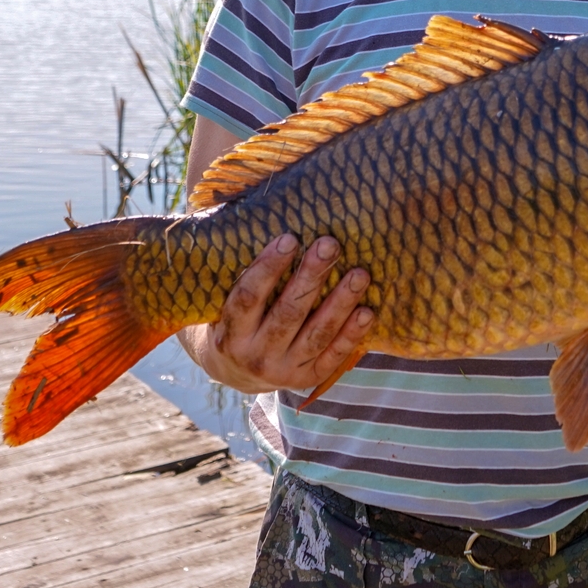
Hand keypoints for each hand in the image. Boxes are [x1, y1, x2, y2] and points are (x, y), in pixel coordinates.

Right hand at [184, 233, 374, 393]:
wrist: (236, 371)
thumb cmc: (233, 318)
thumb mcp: (221, 301)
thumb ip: (234, 269)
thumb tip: (242, 208)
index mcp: (229, 334)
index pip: (248, 298)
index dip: (268, 267)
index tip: (289, 238)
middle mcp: (255, 356)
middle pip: (287, 313)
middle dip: (310, 277)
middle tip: (329, 244)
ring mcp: (283, 372)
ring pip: (316, 335)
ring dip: (340, 303)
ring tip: (359, 274)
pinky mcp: (308, 379)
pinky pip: (333, 356)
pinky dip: (352, 335)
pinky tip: (367, 311)